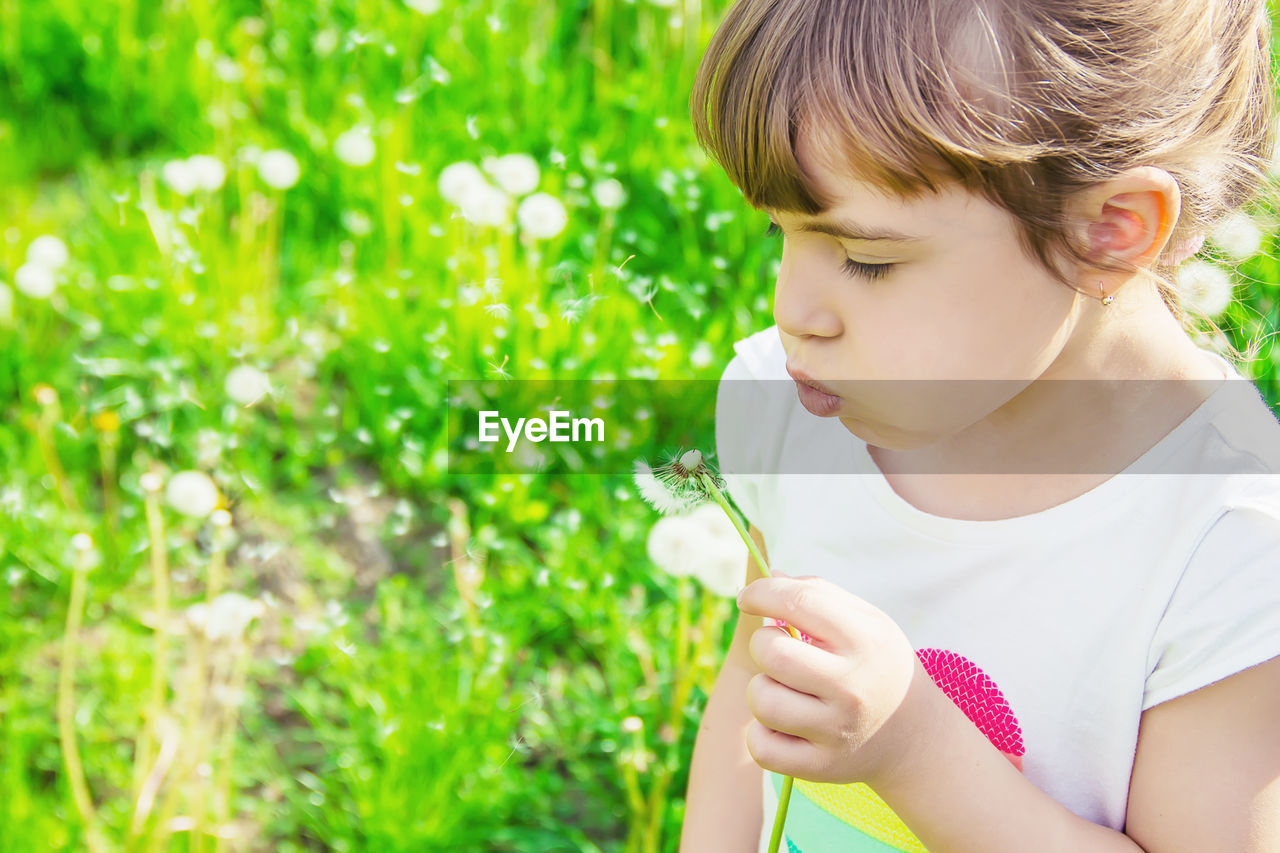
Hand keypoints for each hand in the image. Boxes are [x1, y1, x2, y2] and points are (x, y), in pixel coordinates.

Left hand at [735, 574, 938, 787]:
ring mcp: (836, 731)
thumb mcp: (865, 620)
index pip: (799, 602)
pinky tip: (783, 724)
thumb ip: (818, 593)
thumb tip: (766, 578)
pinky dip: (762, 733)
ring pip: (761, 699)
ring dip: (763, 689)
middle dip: (763, 644)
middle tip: (779, 651)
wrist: (913, 734)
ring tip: (786, 689)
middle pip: (771, 653)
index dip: (762, 593)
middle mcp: (852, 686)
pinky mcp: (820, 766)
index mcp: (864, 640)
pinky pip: (761, 746)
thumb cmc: (875, 663)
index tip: (747, 598)